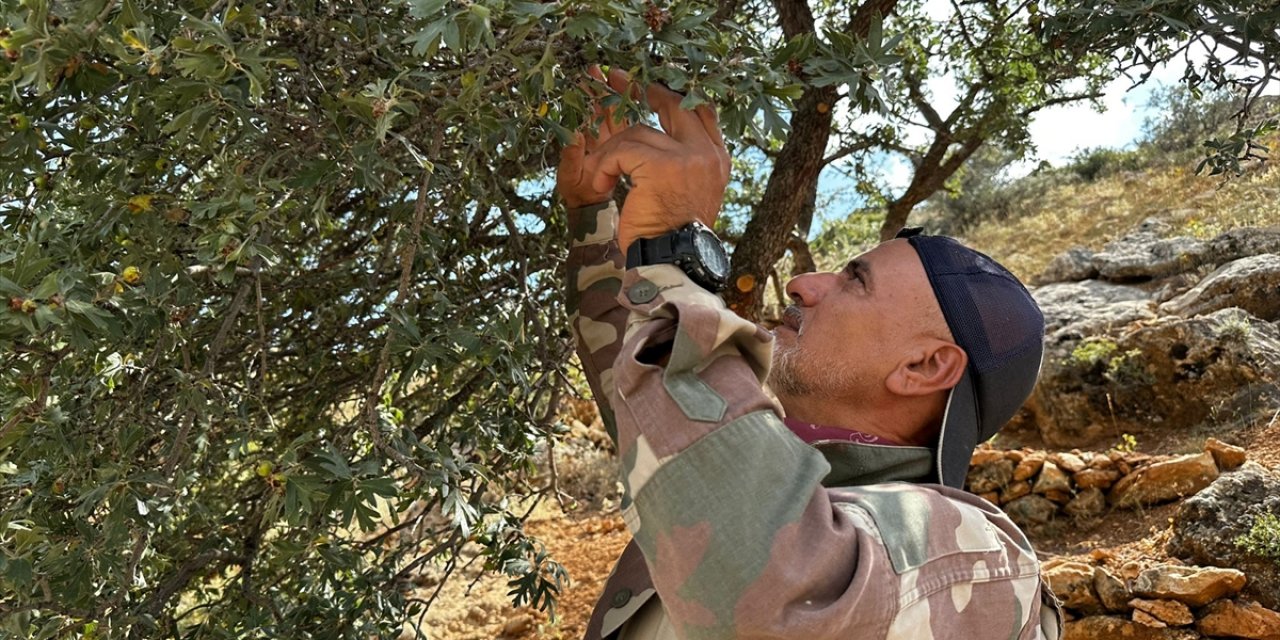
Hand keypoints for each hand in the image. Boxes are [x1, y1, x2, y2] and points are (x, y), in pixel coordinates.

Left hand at [559, 68, 730, 252]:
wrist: (673, 263)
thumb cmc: (673, 235)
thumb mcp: (689, 193)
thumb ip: (686, 163)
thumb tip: (665, 136)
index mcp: (718, 159)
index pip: (702, 111)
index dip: (673, 97)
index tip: (650, 88)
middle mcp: (708, 154)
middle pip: (673, 106)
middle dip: (642, 90)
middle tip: (616, 80)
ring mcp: (688, 158)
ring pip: (637, 132)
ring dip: (611, 154)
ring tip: (601, 178)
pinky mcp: (662, 166)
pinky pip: (622, 151)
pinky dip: (604, 167)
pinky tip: (601, 187)